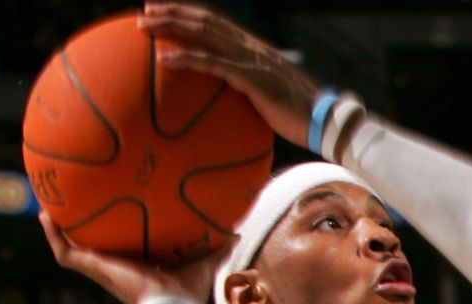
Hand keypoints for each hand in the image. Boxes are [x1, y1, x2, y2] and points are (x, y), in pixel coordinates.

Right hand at [40, 214, 224, 303]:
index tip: (110, 210)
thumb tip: (235, 233)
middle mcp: (116, 266)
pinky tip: (44, 215)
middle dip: (82, 227)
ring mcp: (101, 268)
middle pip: (93, 245)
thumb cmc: (187, 290)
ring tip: (47, 205)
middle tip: (71, 203)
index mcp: (137, 264)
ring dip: (57, 229)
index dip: (115, 230)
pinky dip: (52, 236)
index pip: (123, 245)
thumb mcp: (202, 262)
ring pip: (72, 248)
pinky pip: (64, 252)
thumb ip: (217, 249)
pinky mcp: (93, 268)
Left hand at [138, 3, 322, 149]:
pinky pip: (213, 64)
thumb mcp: (271, 102)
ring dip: (172, 26)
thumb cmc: (300, 120)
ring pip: (206, 33)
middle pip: (207, 21)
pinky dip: (188, 58)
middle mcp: (252, 48)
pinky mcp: (253, 77)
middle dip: (173, 12)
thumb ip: (249, 97)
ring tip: (144, 26)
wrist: (327, 124)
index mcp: (255, 51)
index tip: (163, 12)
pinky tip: (165, 60)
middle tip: (144, 10)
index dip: (190, 15)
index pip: (217, 25)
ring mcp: (253, 60)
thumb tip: (229, 112)